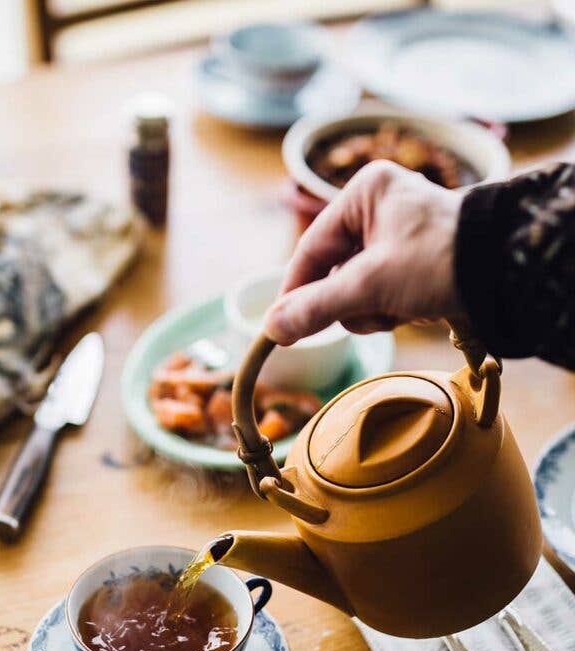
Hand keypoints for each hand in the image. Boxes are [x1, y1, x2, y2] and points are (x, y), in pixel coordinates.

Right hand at [264, 160, 463, 344]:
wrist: (506, 273)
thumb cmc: (439, 262)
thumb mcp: (370, 285)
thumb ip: (317, 306)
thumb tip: (272, 328)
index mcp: (364, 193)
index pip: (311, 249)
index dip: (295, 292)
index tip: (281, 327)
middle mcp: (377, 208)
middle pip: (333, 272)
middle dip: (349, 302)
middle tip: (364, 314)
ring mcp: (396, 236)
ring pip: (356, 288)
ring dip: (371, 309)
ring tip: (398, 309)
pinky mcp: (412, 262)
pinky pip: (380, 292)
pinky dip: (390, 309)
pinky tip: (411, 310)